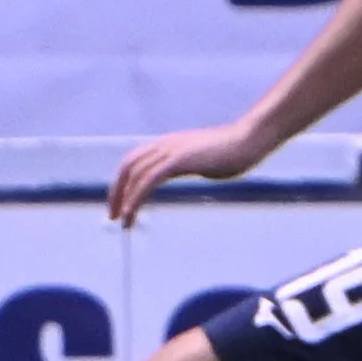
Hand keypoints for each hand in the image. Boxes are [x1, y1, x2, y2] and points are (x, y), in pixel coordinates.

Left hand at [108, 121, 265, 227]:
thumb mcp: (201, 159)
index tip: (120, 202)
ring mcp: (170, 150)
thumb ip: (188, 165)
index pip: (135, 160)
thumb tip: (184, 173)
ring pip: (135, 173)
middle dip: (117, 191)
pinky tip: (132, 213)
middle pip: (128, 166)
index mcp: (168, 144)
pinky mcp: (178, 160)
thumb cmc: (232, 152)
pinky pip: (148, 180)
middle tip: (113, 215)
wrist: (247, 141)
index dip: (123, 181)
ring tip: (122, 220)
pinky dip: (136, 198)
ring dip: (124, 198)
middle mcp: (164, 144)